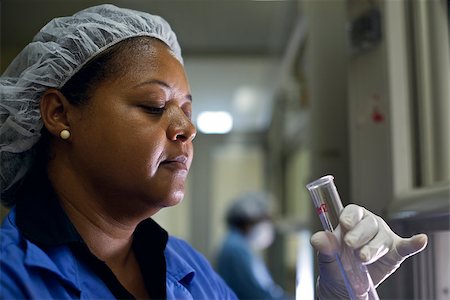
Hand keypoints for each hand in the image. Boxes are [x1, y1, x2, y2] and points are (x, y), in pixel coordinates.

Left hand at [310, 204, 427, 298]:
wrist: (345, 286)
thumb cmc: (336, 266)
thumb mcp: (327, 258)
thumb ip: (324, 247)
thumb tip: (317, 238)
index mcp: (351, 221)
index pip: (353, 211)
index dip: (350, 216)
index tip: (344, 224)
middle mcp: (368, 226)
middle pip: (368, 223)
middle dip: (359, 234)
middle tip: (350, 245)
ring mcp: (382, 238)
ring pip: (381, 238)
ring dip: (373, 248)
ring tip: (362, 258)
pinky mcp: (395, 252)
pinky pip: (405, 247)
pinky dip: (413, 244)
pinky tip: (420, 240)